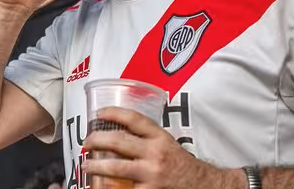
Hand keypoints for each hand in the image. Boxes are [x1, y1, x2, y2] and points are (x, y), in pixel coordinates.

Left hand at [82, 107, 242, 188]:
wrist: (206, 186)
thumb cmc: (182, 165)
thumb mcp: (168, 144)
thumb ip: (148, 137)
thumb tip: (120, 129)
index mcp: (160, 138)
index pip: (134, 119)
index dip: (115, 113)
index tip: (100, 113)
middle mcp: (155, 154)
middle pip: (119, 141)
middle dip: (98, 139)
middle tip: (87, 141)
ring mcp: (152, 174)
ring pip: (117, 167)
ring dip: (97, 165)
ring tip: (87, 164)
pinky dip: (111, 187)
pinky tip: (101, 186)